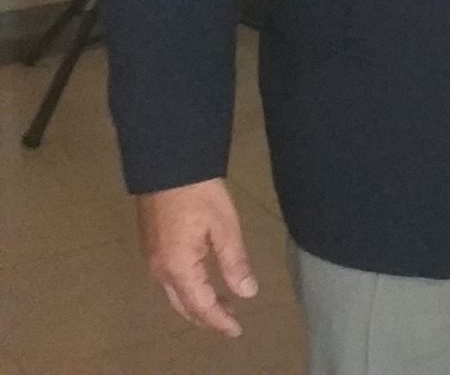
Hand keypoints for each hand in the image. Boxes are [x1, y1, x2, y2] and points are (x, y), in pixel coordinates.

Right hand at [138, 179, 257, 335]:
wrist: (169, 167)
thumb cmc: (200, 194)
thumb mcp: (225, 227)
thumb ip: (234, 263)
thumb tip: (247, 293)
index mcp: (178, 268)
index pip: (200, 306)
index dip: (219, 321)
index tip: (237, 331)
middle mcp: (160, 271)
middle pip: (184, 306)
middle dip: (208, 317)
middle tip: (232, 323)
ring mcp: (153, 260)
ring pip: (174, 295)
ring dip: (198, 304)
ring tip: (224, 305)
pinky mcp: (152, 248)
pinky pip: (169, 282)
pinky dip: (187, 290)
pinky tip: (203, 284)